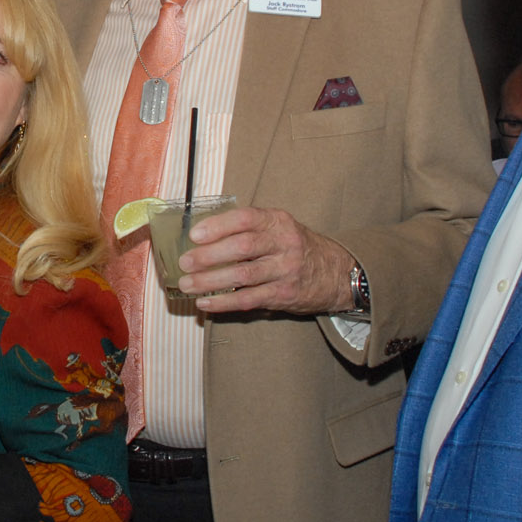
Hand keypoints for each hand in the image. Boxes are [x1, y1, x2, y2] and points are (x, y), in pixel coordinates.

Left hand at [176, 206, 355, 315]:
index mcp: (278, 221)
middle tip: (185, 263)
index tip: (194, 234)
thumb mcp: (280, 229)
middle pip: (242, 247)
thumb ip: (250, 229)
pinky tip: (206, 303)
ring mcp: (286, 270)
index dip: (218, 226)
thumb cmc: (296, 248)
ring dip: (211, 281)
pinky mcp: (285, 295)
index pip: (245, 218)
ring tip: (187, 285)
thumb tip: (203, 238)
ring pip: (243, 275)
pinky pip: (249, 300)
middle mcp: (284, 243)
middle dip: (209, 256)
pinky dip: (224, 303)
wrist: (337, 273)